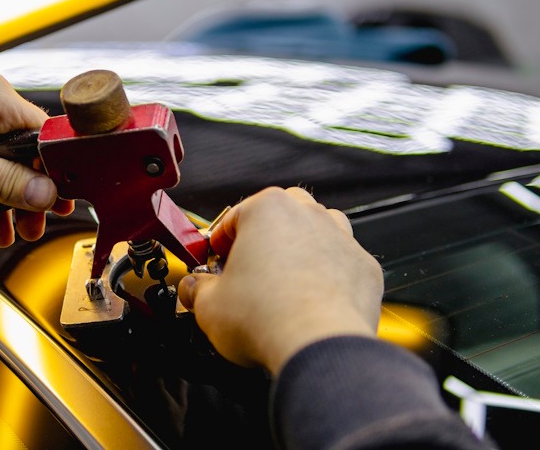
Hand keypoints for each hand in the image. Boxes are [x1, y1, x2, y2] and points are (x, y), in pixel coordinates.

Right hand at [177, 187, 382, 374]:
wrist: (318, 347)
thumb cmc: (267, 318)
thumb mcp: (209, 305)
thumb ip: (196, 289)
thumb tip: (193, 289)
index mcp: (266, 209)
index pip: (232, 218)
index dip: (218, 244)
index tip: (215, 264)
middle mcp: (307, 214)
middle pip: (279, 213)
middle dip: (262, 236)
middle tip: (247, 268)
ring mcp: (340, 238)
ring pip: (316, 229)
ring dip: (298, 247)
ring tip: (281, 280)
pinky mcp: (364, 268)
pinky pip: (341, 262)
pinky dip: (327, 275)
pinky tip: (311, 299)